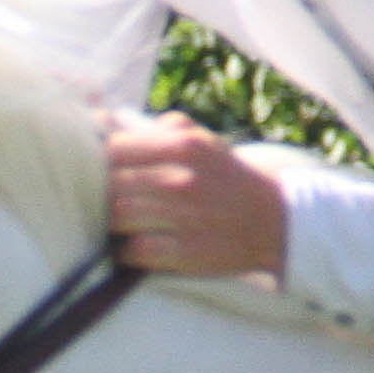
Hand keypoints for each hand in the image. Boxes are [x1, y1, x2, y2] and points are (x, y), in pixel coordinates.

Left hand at [100, 109, 287, 279]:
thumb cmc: (225, 177)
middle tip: (108, 202)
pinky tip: (134, 246)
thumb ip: (157, 129)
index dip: (101, 163)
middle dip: (104, 194)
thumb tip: (103, 120)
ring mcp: (185, 217)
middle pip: (112, 185)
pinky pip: (135, 250)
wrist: (272, 222)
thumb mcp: (201, 140)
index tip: (103, 174)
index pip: (115, 149)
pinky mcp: (187, 252)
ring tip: (121, 224)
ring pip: (119, 216)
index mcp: (183, 147)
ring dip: (114, 223)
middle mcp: (182, 179)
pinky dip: (127, 251)